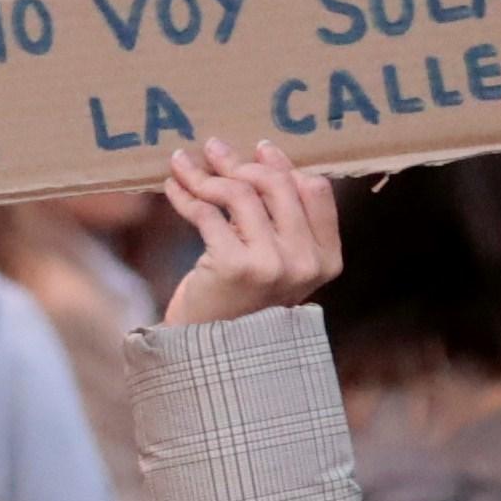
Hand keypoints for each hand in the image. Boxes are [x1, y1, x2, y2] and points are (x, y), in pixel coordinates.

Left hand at [159, 142, 341, 325]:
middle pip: (276, 185)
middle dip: (239, 162)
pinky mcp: (233, 266)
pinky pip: (207, 212)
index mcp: (326, 259)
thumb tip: (263, 152)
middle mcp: (304, 262)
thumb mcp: (277, 260)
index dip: (283, 165)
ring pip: (239, 194)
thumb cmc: (243, 298)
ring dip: (206, 175)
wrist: (212, 350)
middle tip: (213, 149)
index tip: (257, 149)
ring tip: (184, 165)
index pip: (315, 190)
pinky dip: (185, 194)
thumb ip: (281, 218)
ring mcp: (271, 265)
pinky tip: (173, 187)